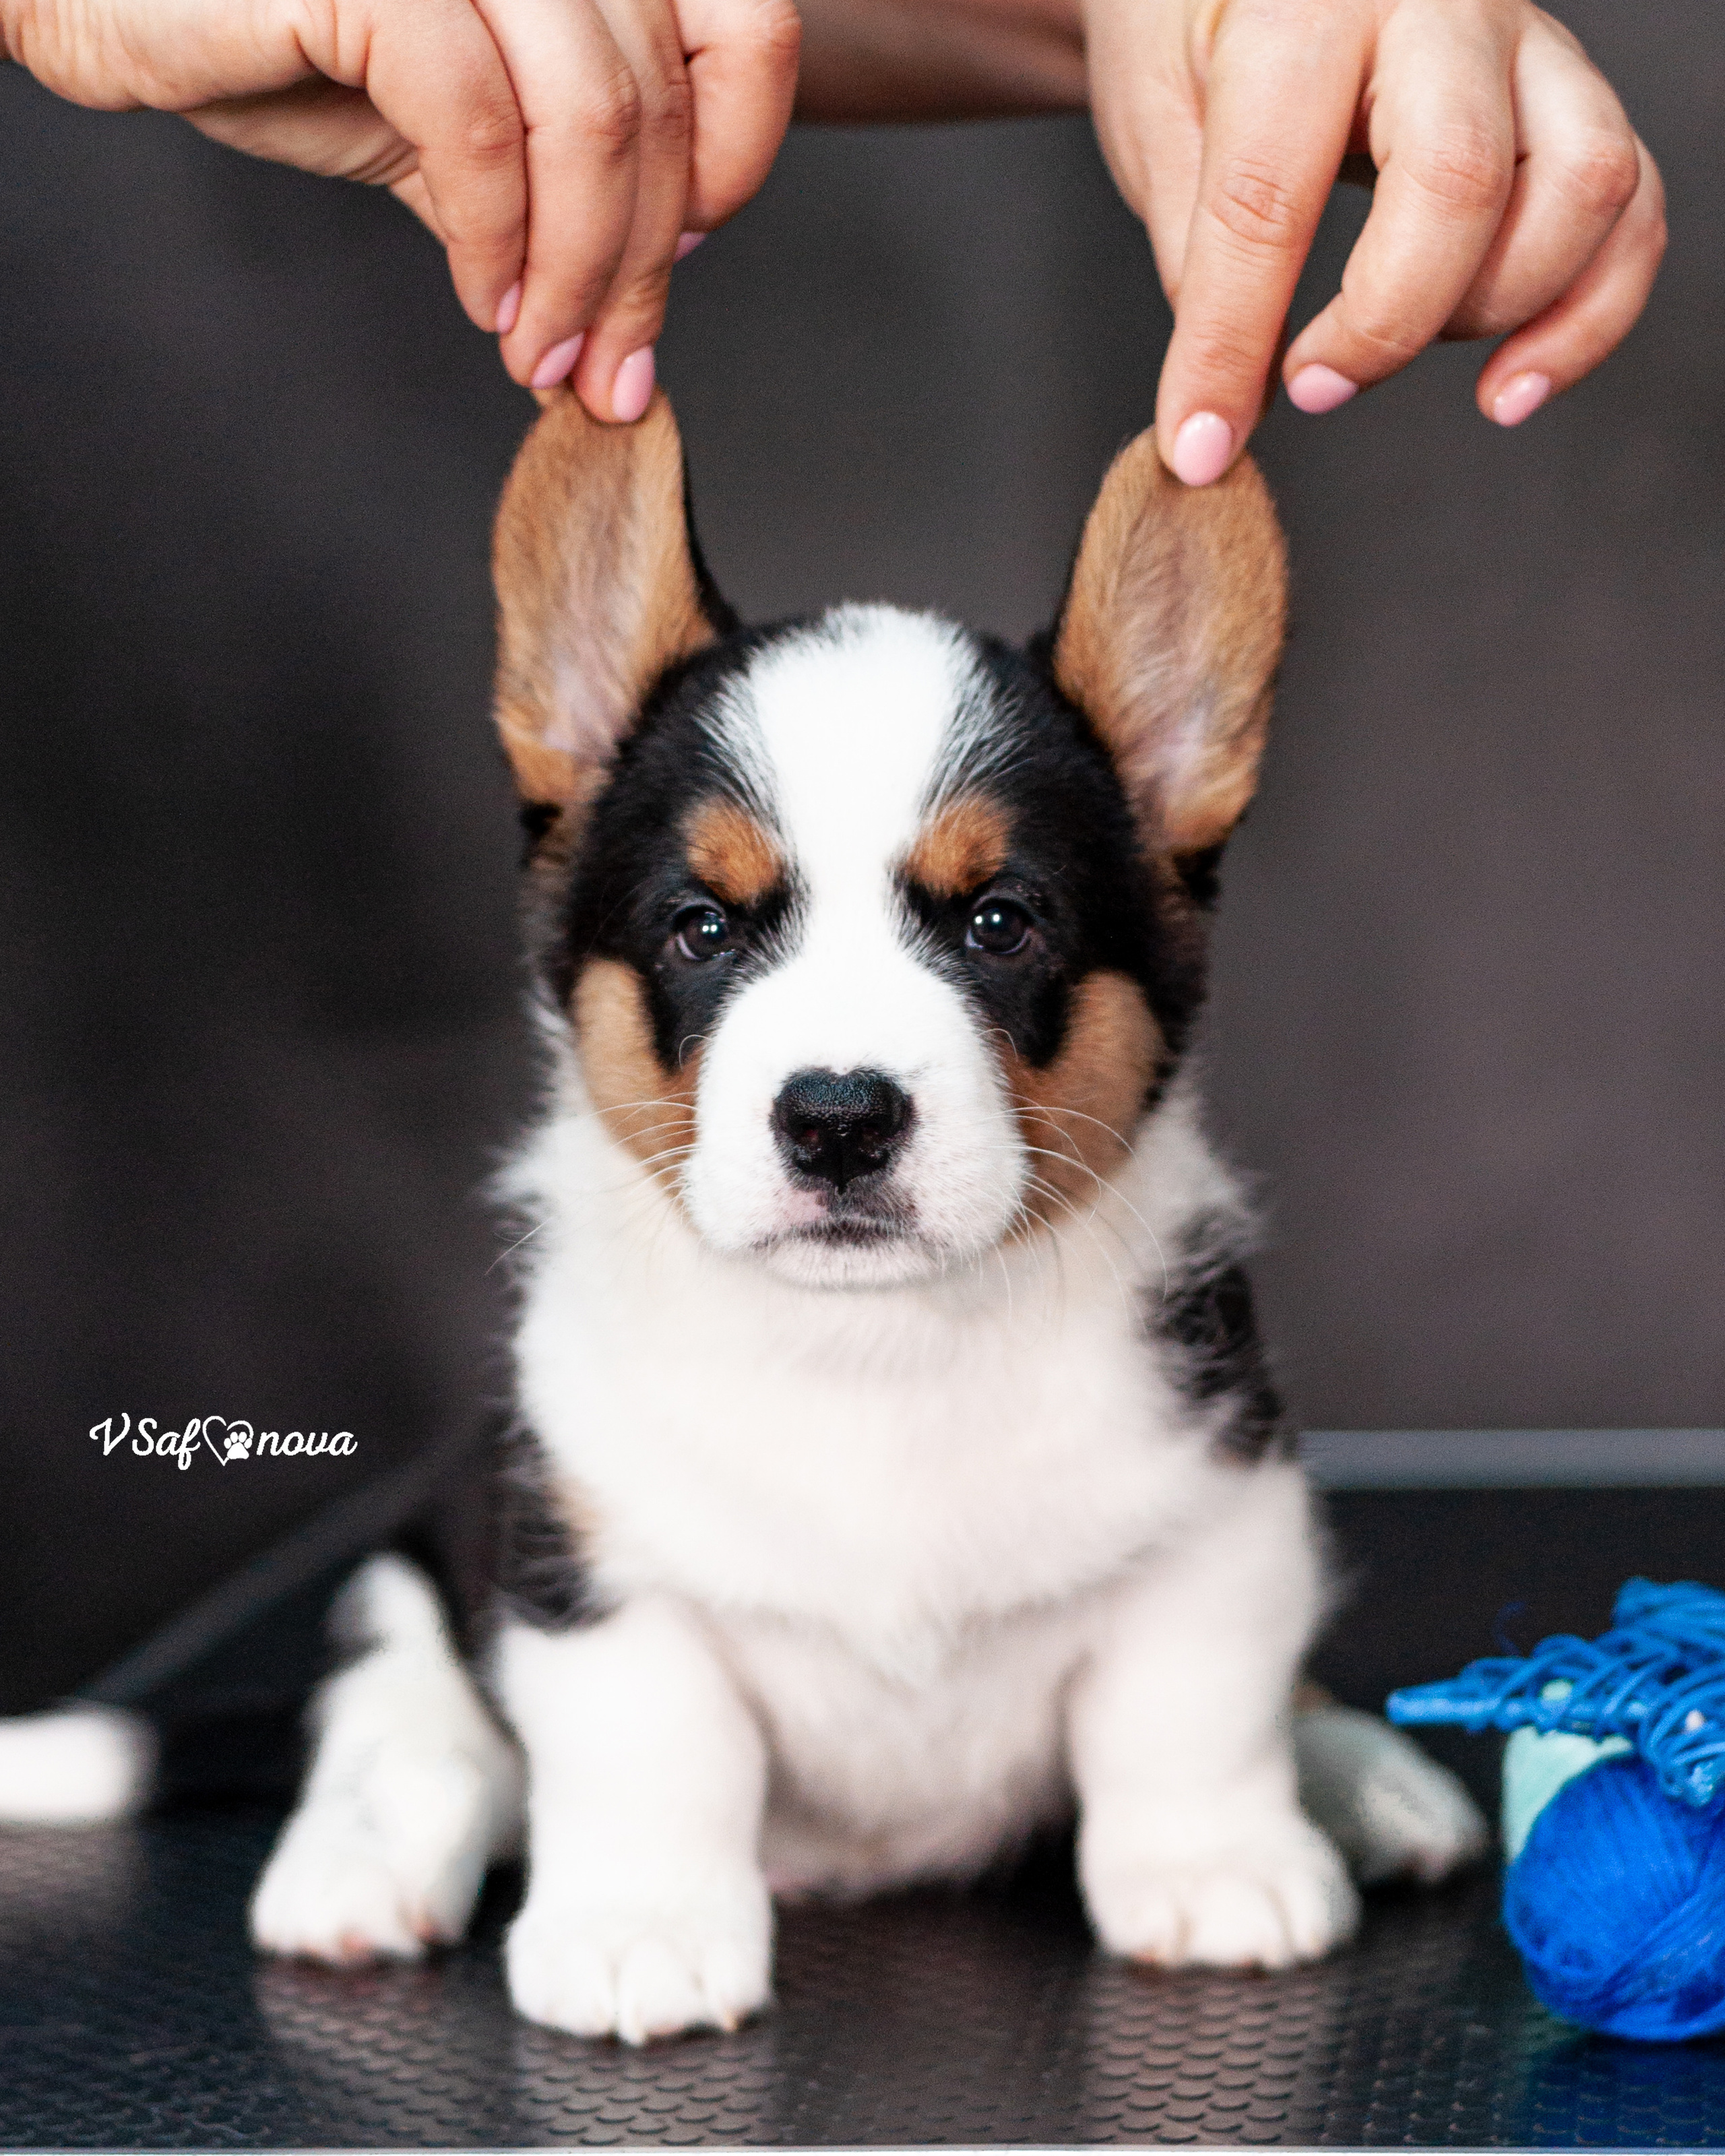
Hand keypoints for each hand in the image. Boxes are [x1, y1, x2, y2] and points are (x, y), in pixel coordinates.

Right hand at [3, 0, 800, 419]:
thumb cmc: (271, 25)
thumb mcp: (452, 103)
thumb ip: (552, 166)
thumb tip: (643, 286)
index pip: (743, 22)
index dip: (740, 153)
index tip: (690, 249)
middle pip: (662, 101)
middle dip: (645, 266)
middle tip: (608, 367)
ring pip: (591, 121)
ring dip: (579, 274)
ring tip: (540, 349)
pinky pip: (479, 129)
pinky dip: (496, 241)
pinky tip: (481, 296)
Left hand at [1080, 0, 1666, 482]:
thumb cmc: (1202, 33)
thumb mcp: (1161, 130)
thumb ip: (1197, 267)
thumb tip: (1217, 421)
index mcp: (1307, 6)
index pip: (1272, 199)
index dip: (1231, 343)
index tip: (1201, 445)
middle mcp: (1440, 3)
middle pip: (1460, 183)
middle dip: (1384, 323)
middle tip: (1310, 386)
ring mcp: (1529, 44)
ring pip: (1582, 186)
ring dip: (1497, 309)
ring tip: (1409, 352)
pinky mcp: (1573, 100)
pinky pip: (1631, 210)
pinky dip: (1585, 316)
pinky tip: (1508, 383)